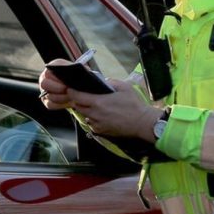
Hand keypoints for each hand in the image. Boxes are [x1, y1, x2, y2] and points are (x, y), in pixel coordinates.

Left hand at [40, 66, 161, 142]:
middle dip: (78, 100)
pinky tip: (102, 115)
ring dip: (86, 110)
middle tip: (83, 95)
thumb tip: (101, 81)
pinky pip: (91, 123)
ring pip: (84, 115)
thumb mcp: (123, 87)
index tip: (71, 88)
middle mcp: (94, 114)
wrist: (142, 123)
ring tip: (95, 105)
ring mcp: (97, 124)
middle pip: (77, 106)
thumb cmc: (134, 104)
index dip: (72, 91)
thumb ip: (110, 82)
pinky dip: (93, 118)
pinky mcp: (101, 131)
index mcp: (98, 102)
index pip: (76, 96)